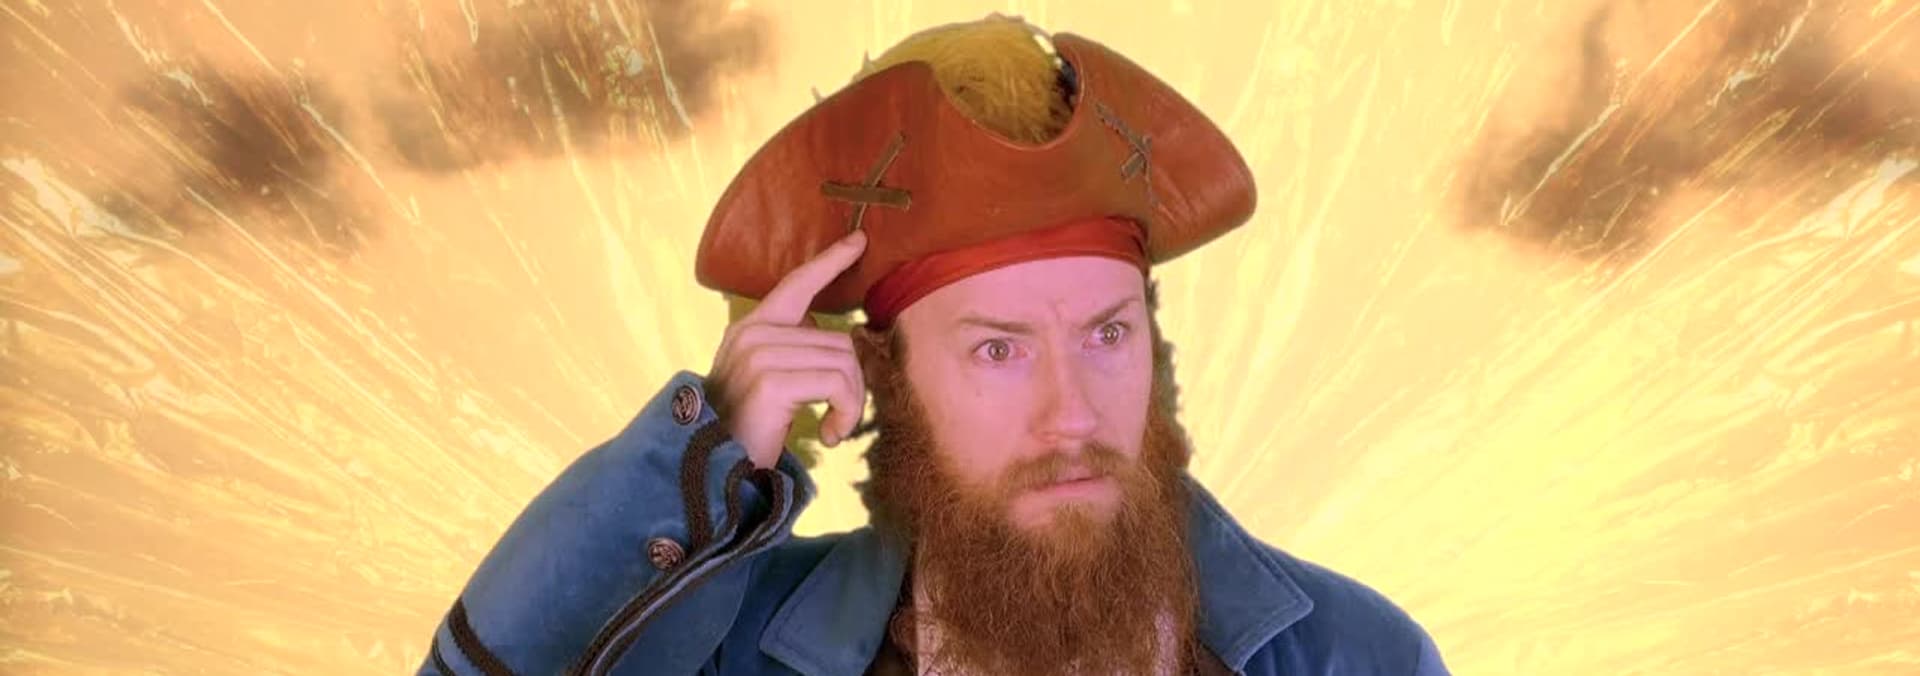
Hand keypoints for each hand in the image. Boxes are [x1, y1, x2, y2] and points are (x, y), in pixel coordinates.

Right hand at [706, 230, 868, 468]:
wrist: (713, 472)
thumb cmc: (747, 433)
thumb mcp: (765, 383)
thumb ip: (790, 352)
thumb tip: (831, 332)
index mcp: (750, 329)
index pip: (795, 285)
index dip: (829, 263)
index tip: (858, 242)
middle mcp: (751, 333)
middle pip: (839, 339)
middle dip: (853, 384)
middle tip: (840, 417)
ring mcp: (759, 355)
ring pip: (843, 362)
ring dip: (851, 403)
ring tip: (833, 429)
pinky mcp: (771, 381)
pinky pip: (838, 384)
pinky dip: (845, 414)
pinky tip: (829, 437)